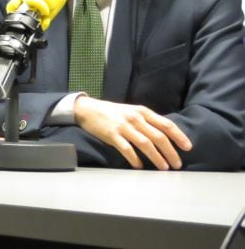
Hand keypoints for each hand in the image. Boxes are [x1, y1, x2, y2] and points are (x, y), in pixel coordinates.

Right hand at [74, 96, 192, 169]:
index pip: (166, 124)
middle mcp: (135, 118)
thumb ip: (147, 121)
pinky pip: (127, 149)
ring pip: (145, 144)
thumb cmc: (113, 112)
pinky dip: (135, 159)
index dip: (179, 136)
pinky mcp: (112, 135)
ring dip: (157, 157)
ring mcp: (123, 126)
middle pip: (158, 136)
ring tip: (164, 168)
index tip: (187, 148)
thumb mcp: (132, 111)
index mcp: (142, 112)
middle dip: (170, 152)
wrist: (88, 109)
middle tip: (177, 164)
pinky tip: (139, 166)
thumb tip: (166, 136)